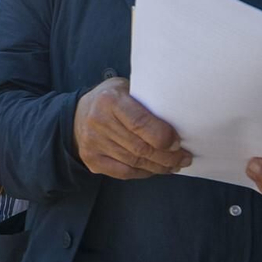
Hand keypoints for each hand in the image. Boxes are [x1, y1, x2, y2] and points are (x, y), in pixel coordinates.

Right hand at [74, 77, 190, 179]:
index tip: (179, 142)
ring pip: (134, 162)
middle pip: (140, 147)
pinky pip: (123, 172)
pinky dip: (143, 173)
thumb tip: (179, 121)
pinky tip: (155, 169)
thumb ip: (146, 102)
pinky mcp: (91, 159)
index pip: (140, 123)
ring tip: (174, 165)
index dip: (163, 136)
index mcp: (110, 100)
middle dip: (167, 156)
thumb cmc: (112, 99)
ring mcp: (93, 143)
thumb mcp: (126, 88)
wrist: (77, 114)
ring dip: (159, 167)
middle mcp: (98, 121)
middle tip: (184, 158)